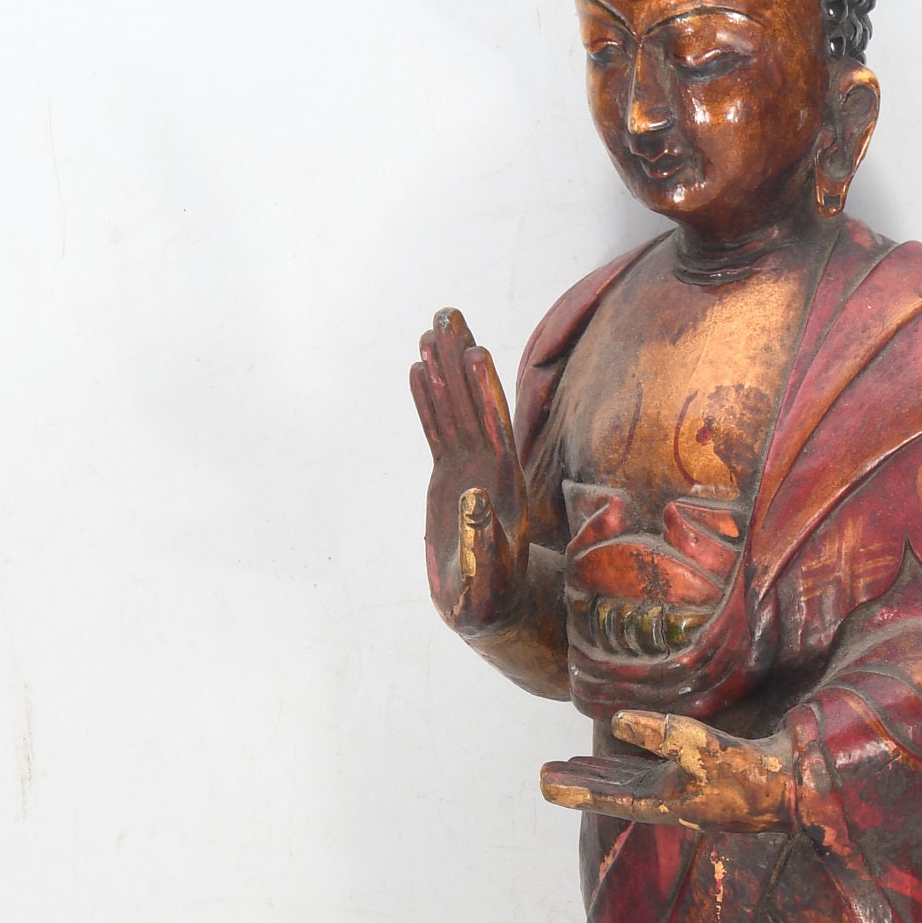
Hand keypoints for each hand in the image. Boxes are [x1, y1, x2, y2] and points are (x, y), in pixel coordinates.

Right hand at [409, 308, 528, 633]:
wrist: (487, 609)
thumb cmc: (488, 598)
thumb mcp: (486, 575)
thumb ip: (483, 540)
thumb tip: (476, 499)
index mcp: (503, 486)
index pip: (494, 428)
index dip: (484, 391)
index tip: (475, 352)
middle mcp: (489, 468)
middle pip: (475, 404)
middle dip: (461, 359)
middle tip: (449, 313)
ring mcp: (469, 468)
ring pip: (456, 408)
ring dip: (445, 368)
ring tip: (432, 327)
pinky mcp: (450, 475)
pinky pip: (438, 428)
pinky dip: (430, 399)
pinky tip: (419, 369)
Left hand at [540, 712, 795, 831]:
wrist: (795, 789)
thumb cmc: (751, 773)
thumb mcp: (704, 748)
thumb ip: (660, 734)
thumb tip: (616, 720)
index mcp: (663, 800)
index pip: (607, 796)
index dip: (574, 789)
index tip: (542, 783)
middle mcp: (669, 800)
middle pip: (613, 792)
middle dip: (580, 782)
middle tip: (544, 775)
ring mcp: (686, 792)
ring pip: (631, 784)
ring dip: (601, 776)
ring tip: (572, 767)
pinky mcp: (702, 780)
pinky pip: (654, 773)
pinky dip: (633, 766)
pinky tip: (630, 758)